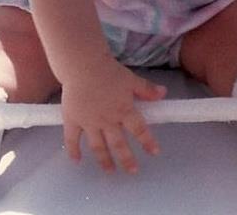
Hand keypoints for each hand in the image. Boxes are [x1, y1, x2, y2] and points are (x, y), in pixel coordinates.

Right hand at [61, 58, 166, 173]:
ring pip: (98, 147)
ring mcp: (89, 123)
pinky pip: (72, 139)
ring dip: (104, 160)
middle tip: (132, 171)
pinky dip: (73, 151)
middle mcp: (108, 120)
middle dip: (126, 159)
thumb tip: (163, 93)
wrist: (83, 65)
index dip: (147, 142)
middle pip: (118, 144)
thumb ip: (146, 89)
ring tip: (110, 171)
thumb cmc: (108, 70)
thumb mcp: (131, 78)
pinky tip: (76, 161)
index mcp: (124, 110)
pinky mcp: (73, 120)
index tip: (154, 153)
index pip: (139, 130)